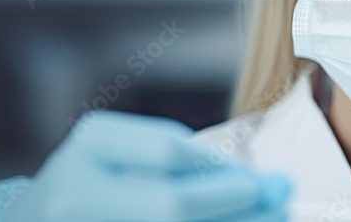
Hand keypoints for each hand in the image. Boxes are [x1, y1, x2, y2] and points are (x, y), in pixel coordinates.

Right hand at [1, 110, 289, 221]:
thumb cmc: (99, 184)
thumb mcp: (131, 155)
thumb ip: (193, 166)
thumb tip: (274, 186)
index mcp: (92, 142)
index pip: (169, 150)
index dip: (221, 171)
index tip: (256, 183)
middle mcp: (74, 188)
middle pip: (170, 205)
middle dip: (231, 208)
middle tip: (276, 209)